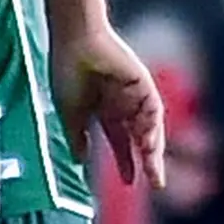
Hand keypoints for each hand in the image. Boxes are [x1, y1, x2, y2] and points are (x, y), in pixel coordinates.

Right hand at [48, 0, 165, 188]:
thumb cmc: (66, 71)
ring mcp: (134, 94)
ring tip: (153, 166)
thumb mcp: (69, 111)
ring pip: (148, 126)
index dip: (124, 161)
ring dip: (151, 146)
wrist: (75, 40)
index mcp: (102, 110)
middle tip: (156, 183)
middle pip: (139, 138)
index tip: (130, 183)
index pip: (118, 141)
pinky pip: (152, 109)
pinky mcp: (143, 84)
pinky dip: (151, 126)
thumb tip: (81, 161)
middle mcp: (121, 104)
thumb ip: (76, 136)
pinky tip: (148, 142)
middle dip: (148, 160)